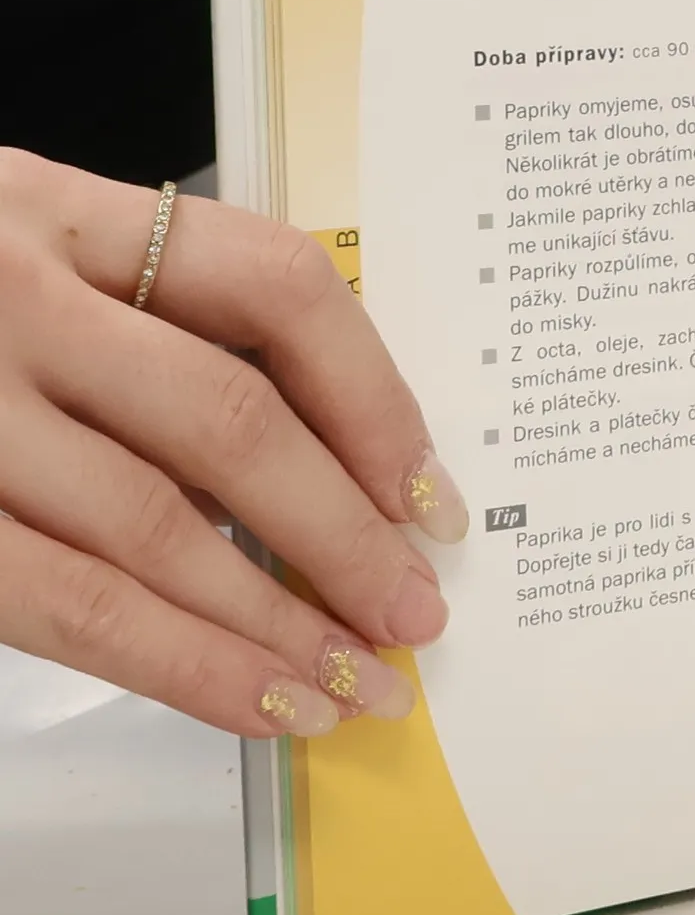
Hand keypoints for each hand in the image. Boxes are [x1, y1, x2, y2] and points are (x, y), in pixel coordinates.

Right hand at [0, 150, 466, 738]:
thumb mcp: (17, 256)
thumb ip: (144, 324)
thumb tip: (325, 470)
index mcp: (58, 211)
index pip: (276, 287)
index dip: (377, 399)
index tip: (431, 494)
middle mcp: (7, 295)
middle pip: (230, 421)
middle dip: (345, 536)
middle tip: (417, 613)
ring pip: (153, 530)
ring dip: (273, 625)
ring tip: (356, 684)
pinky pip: (59, 604)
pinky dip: (173, 665)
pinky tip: (250, 702)